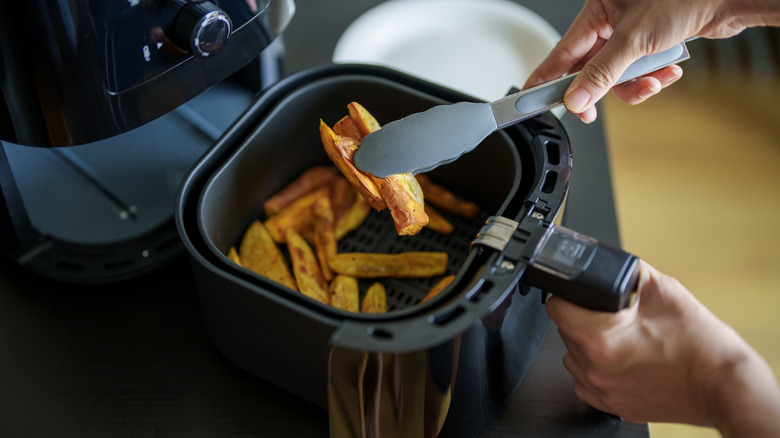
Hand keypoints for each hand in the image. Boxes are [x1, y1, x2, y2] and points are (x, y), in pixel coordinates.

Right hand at [524, 0, 774, 122]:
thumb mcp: (634, 41)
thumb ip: (601, 73)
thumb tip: (576, 98)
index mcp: (597, 10)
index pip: (561, 53)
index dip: (545, 79)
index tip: (529, 99)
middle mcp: (611, 21)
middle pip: (589, 68)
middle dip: (600, 89)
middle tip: (591, 111)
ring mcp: (631, 33)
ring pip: (616, 75)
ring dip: (634, 85)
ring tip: (652, 81)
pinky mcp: (650, 44)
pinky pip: (637, 72)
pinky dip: (651, 78)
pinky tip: (667, 71)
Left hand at [546, 261, 779, 435]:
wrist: (723, 386)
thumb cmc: (701, 347)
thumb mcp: (663, 290)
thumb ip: (629, 272)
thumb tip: (608, 263)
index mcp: (601, 337)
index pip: (556, 308)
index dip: (566, 295)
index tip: (578, 295)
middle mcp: (595, 367)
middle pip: (565, 332)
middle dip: (583, 319)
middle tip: (613, 316)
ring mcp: (602, 390)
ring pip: (573, 358)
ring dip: (588, 345)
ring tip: (620, 338)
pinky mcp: (613, 405)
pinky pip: (587, 383)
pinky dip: (597, 369)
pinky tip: (621, 360)